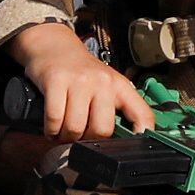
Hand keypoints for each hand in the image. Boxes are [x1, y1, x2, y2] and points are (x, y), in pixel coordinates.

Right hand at [8, 24, 149, 140]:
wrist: (54, 46)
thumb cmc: (81, 72)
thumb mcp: (105, 84)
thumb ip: (113, 109)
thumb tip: (120, 142)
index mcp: (120, 86)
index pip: (142, 114)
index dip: (143, 135)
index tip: (135, 149)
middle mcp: (103, 82)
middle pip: (102, 130)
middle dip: (87, 140)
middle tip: (79, 137)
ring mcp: (80, 80)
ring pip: (75, 128)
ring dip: (65, 137)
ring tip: (63, 133)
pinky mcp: (56, 80)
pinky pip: (55, 119)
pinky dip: (51, 130)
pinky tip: (51, 128)